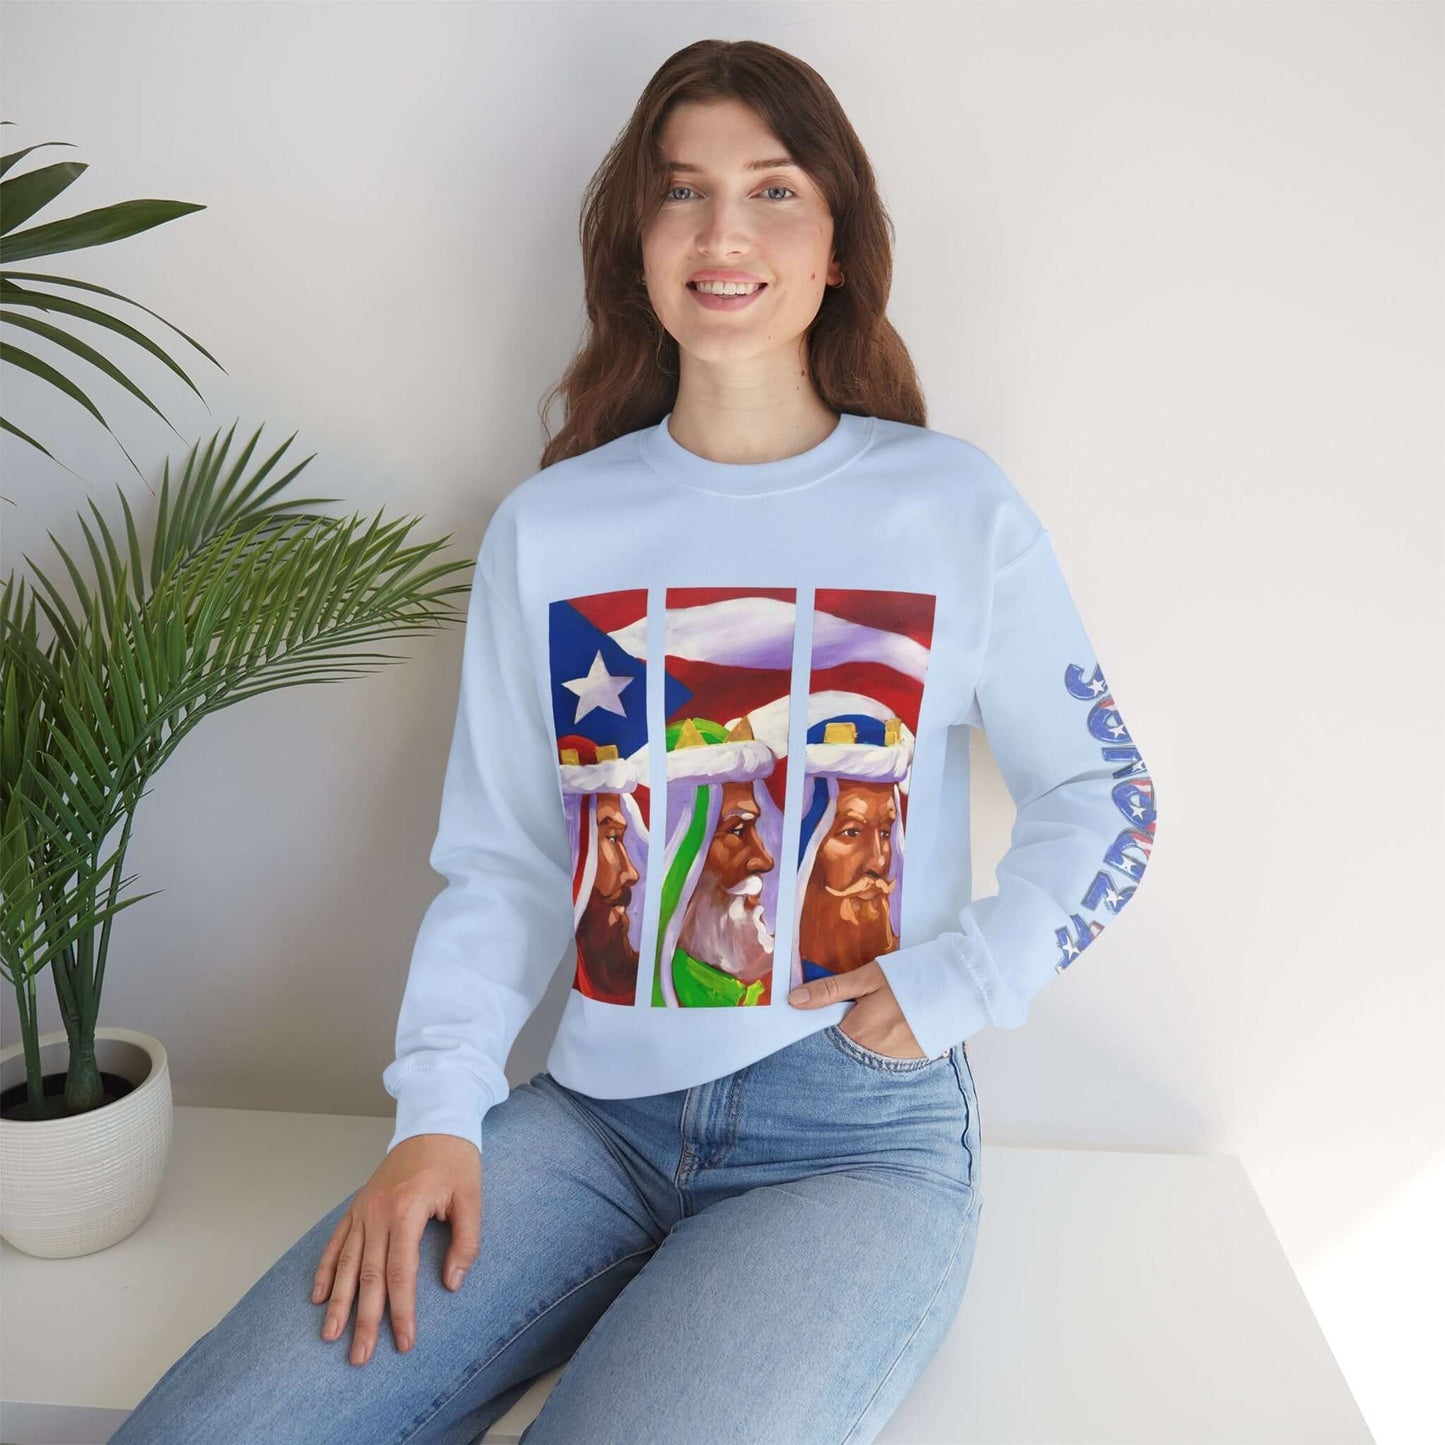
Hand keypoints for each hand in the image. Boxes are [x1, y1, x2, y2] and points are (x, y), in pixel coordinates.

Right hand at [312, 1133, 480, 1365]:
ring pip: (345, 1263)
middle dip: (363, 1319)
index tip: (403, 1342)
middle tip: (359, 1357)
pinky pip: (336, 1241)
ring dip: (337, 1302)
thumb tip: (452, 1284)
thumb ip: (466, 1242)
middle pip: (367, 1276)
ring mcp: (363, 1209)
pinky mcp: (358, 1206)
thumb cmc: (455, 1161)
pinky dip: (325, 1269)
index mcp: (406, 1211)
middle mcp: (378, 1213)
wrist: (433, 1123)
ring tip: (330, 1336)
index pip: (401, 1273)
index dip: (401, 1311)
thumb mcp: (471, 1198)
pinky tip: (318, 1296)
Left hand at [788, 959, 926, 1058]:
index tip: (812, 1019)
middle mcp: (872, 1055)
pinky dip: (879, 1049)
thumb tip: (793, 1001)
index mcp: (857, 1033)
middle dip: (837, 1039)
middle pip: (842, 1051)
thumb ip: (830, 991)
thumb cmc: (910, 978)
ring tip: (871, 1022)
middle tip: (849, 1017)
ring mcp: (893, 1062)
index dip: (815, 1030)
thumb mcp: (867, 978)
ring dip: (859, 1044)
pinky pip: (884, 1061)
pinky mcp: (911, 1063)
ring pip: (863, 1057)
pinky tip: (887, 1031)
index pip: (822, 1041)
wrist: (958, 988)